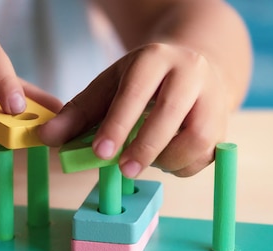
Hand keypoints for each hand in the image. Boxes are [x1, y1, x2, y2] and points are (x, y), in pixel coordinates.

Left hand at [38, 43, 228, 176]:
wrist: (194, 68)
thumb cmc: (143, 83)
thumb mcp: (109, 87)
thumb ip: (78, 113)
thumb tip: (48, 138)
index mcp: (154, 59)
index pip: (136, 91)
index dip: (117, 124)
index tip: (100, 153)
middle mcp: (190, 73)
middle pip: (171, 114)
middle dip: (144, 148)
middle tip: (123, 170)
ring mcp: (213, 97)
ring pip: (197, 139)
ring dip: (167, 160)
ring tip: (145, 160)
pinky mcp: (224, 124)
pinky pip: (206, 156)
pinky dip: (181, 167)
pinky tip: (165, 159)